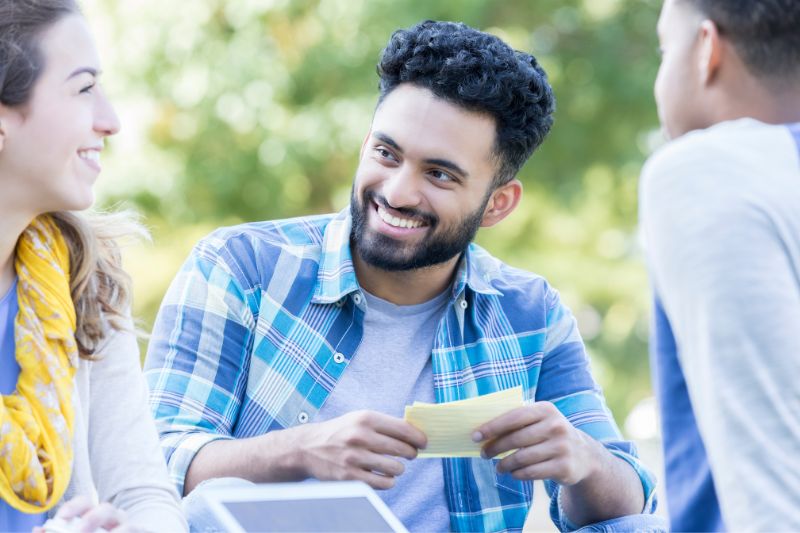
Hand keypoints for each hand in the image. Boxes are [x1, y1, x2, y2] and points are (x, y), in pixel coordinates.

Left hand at [37, 495, 133, 532]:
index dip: (73, 508)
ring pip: (127, 525)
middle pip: (105, 509)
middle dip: (92, 519)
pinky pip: (134, 531)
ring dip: (115, 532)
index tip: (61, 518)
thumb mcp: (81, 531)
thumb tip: (38, 531)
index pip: (85, 502)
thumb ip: (59, 532)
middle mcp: (114, 518)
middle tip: (78, 532)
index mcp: (95, 516)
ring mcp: (130, 527)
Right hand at [287, 410, 426, 489]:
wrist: (309, 447)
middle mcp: (360, 436)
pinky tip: (385, 477)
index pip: (403, 429)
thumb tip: (415, 433)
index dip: (418, 437)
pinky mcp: (350, 476)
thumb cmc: (341, 432)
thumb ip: (385, 424)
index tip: (424, 442)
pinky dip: (389, 482)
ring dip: (399, 469)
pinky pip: (383, 483)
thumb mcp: (359, 419)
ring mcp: (354, 457)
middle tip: (410, 454)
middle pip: (402, 449)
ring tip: (394, 466)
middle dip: (411, 453)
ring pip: (395, 468)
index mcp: (365, 418)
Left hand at [473, 401, 602, 485]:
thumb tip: (482, 430)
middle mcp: (556, 426)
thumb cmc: (549, 434)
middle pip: (516, 439)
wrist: (583, 455)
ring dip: (505, 464)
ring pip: (522, 458)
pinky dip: (518, 474)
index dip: (492, 427)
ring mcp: (562, 447)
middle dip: (495, 447)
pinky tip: (513, 473)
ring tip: (498, 467)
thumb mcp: (539, 421)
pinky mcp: (564, 467)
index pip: (513, 417)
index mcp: (546, 409)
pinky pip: (532, 473)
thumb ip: (516, 421)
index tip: (475, 436)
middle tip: (484, 453)